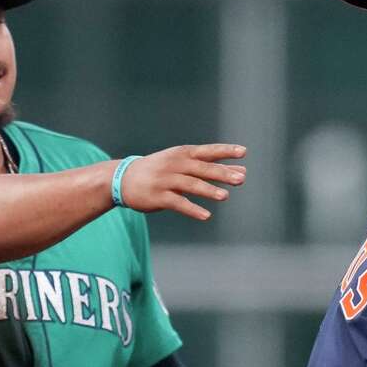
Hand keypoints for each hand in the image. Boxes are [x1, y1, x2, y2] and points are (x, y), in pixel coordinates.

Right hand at [119, 144, 246, 219]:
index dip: (225, 151)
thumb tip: (241, 172)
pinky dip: (192, 209)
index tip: (243, 152)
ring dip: (208, 190)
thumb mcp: (183, 164)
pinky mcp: (158, 196)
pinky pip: (177, 203)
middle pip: (202, 168)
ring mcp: (166, 180)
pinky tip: (206, 215)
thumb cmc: (160, 171)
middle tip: (241, 179)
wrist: (123, 178)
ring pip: (190, 185)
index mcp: (183, 154)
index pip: (207, 151)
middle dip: (222, 173)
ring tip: (225, 196)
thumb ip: (211, 168)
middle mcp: (175, 164)